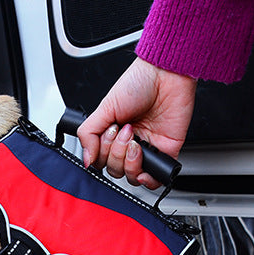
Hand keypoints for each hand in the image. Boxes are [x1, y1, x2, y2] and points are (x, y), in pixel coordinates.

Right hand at [77, 58, 196, 188]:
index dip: (102, 153)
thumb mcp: (104, 107)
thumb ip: (89, 134)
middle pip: (115, 170)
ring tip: (136, 141)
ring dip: (130, 163)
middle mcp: (129, 143)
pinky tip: (144, 167)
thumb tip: (86, 160)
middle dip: (117, 153)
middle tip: (125, 131)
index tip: (110, 131)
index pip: (101, 160)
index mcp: (113, 133)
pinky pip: (155, 179)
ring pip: (131, 177)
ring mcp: (147, 149)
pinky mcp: (165, 153)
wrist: (166, 75)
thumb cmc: (139, 83)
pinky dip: (148, 179)